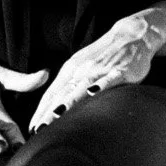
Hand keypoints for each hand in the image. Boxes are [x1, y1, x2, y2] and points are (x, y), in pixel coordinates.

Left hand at [27, 13, 160, 132]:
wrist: (132, 35)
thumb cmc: (105, 56)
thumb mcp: (83, 67)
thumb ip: (70, 86)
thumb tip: (54, 110)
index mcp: (71, 70)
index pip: (52, 94)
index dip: (41, 111)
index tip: (33, 128)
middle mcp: (82, 69)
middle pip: (63, 94)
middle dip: (49, 113)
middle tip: (39, 130)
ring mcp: (100, 70)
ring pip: (81, 88)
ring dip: (68, 103)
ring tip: (56, 117)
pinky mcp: (120, 70)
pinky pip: (108, 80)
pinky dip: (100, 87)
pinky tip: (93, 95)